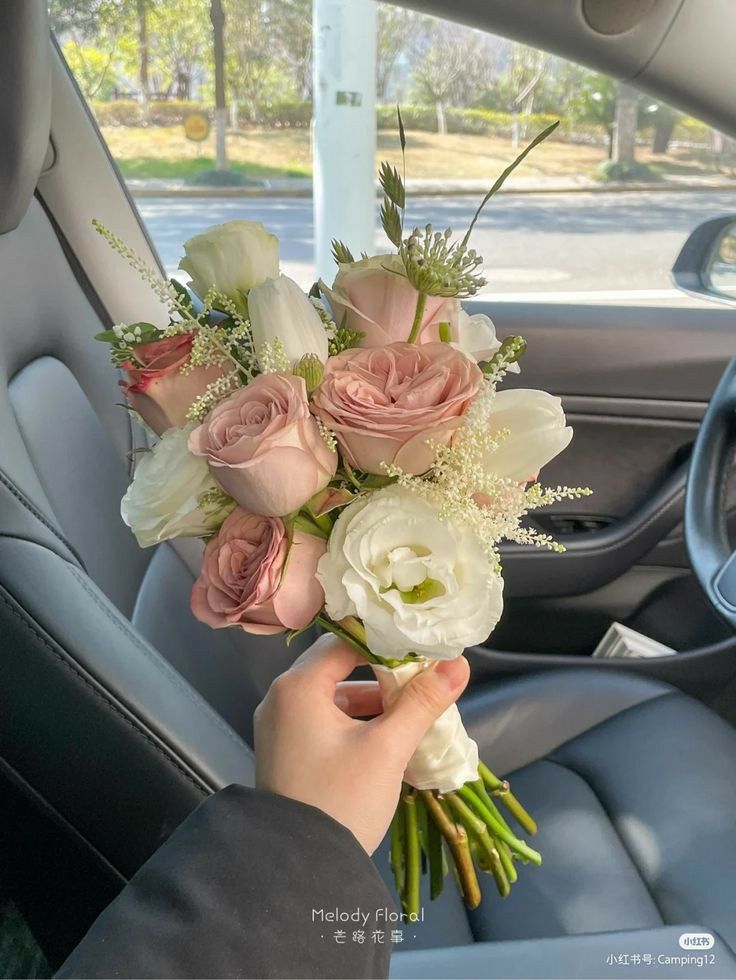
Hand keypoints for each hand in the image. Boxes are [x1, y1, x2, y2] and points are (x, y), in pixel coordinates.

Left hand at [254, 634, 469, 854]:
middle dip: (384, 676)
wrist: (298, 870)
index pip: (345, 642)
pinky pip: (325, 723)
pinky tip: (390, 739)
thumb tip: (457, 664)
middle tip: (423, 681)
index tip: (422, 651)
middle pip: (339, 668)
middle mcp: (281, 699)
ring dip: (374, 703)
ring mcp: (280, 728)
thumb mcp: (387, 749)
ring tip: (414, 714)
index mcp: (297, 688)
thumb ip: (421, 702)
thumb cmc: (341, 800)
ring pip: (334, 698)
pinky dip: (357, 725)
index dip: (386, 644)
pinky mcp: (287, 753)